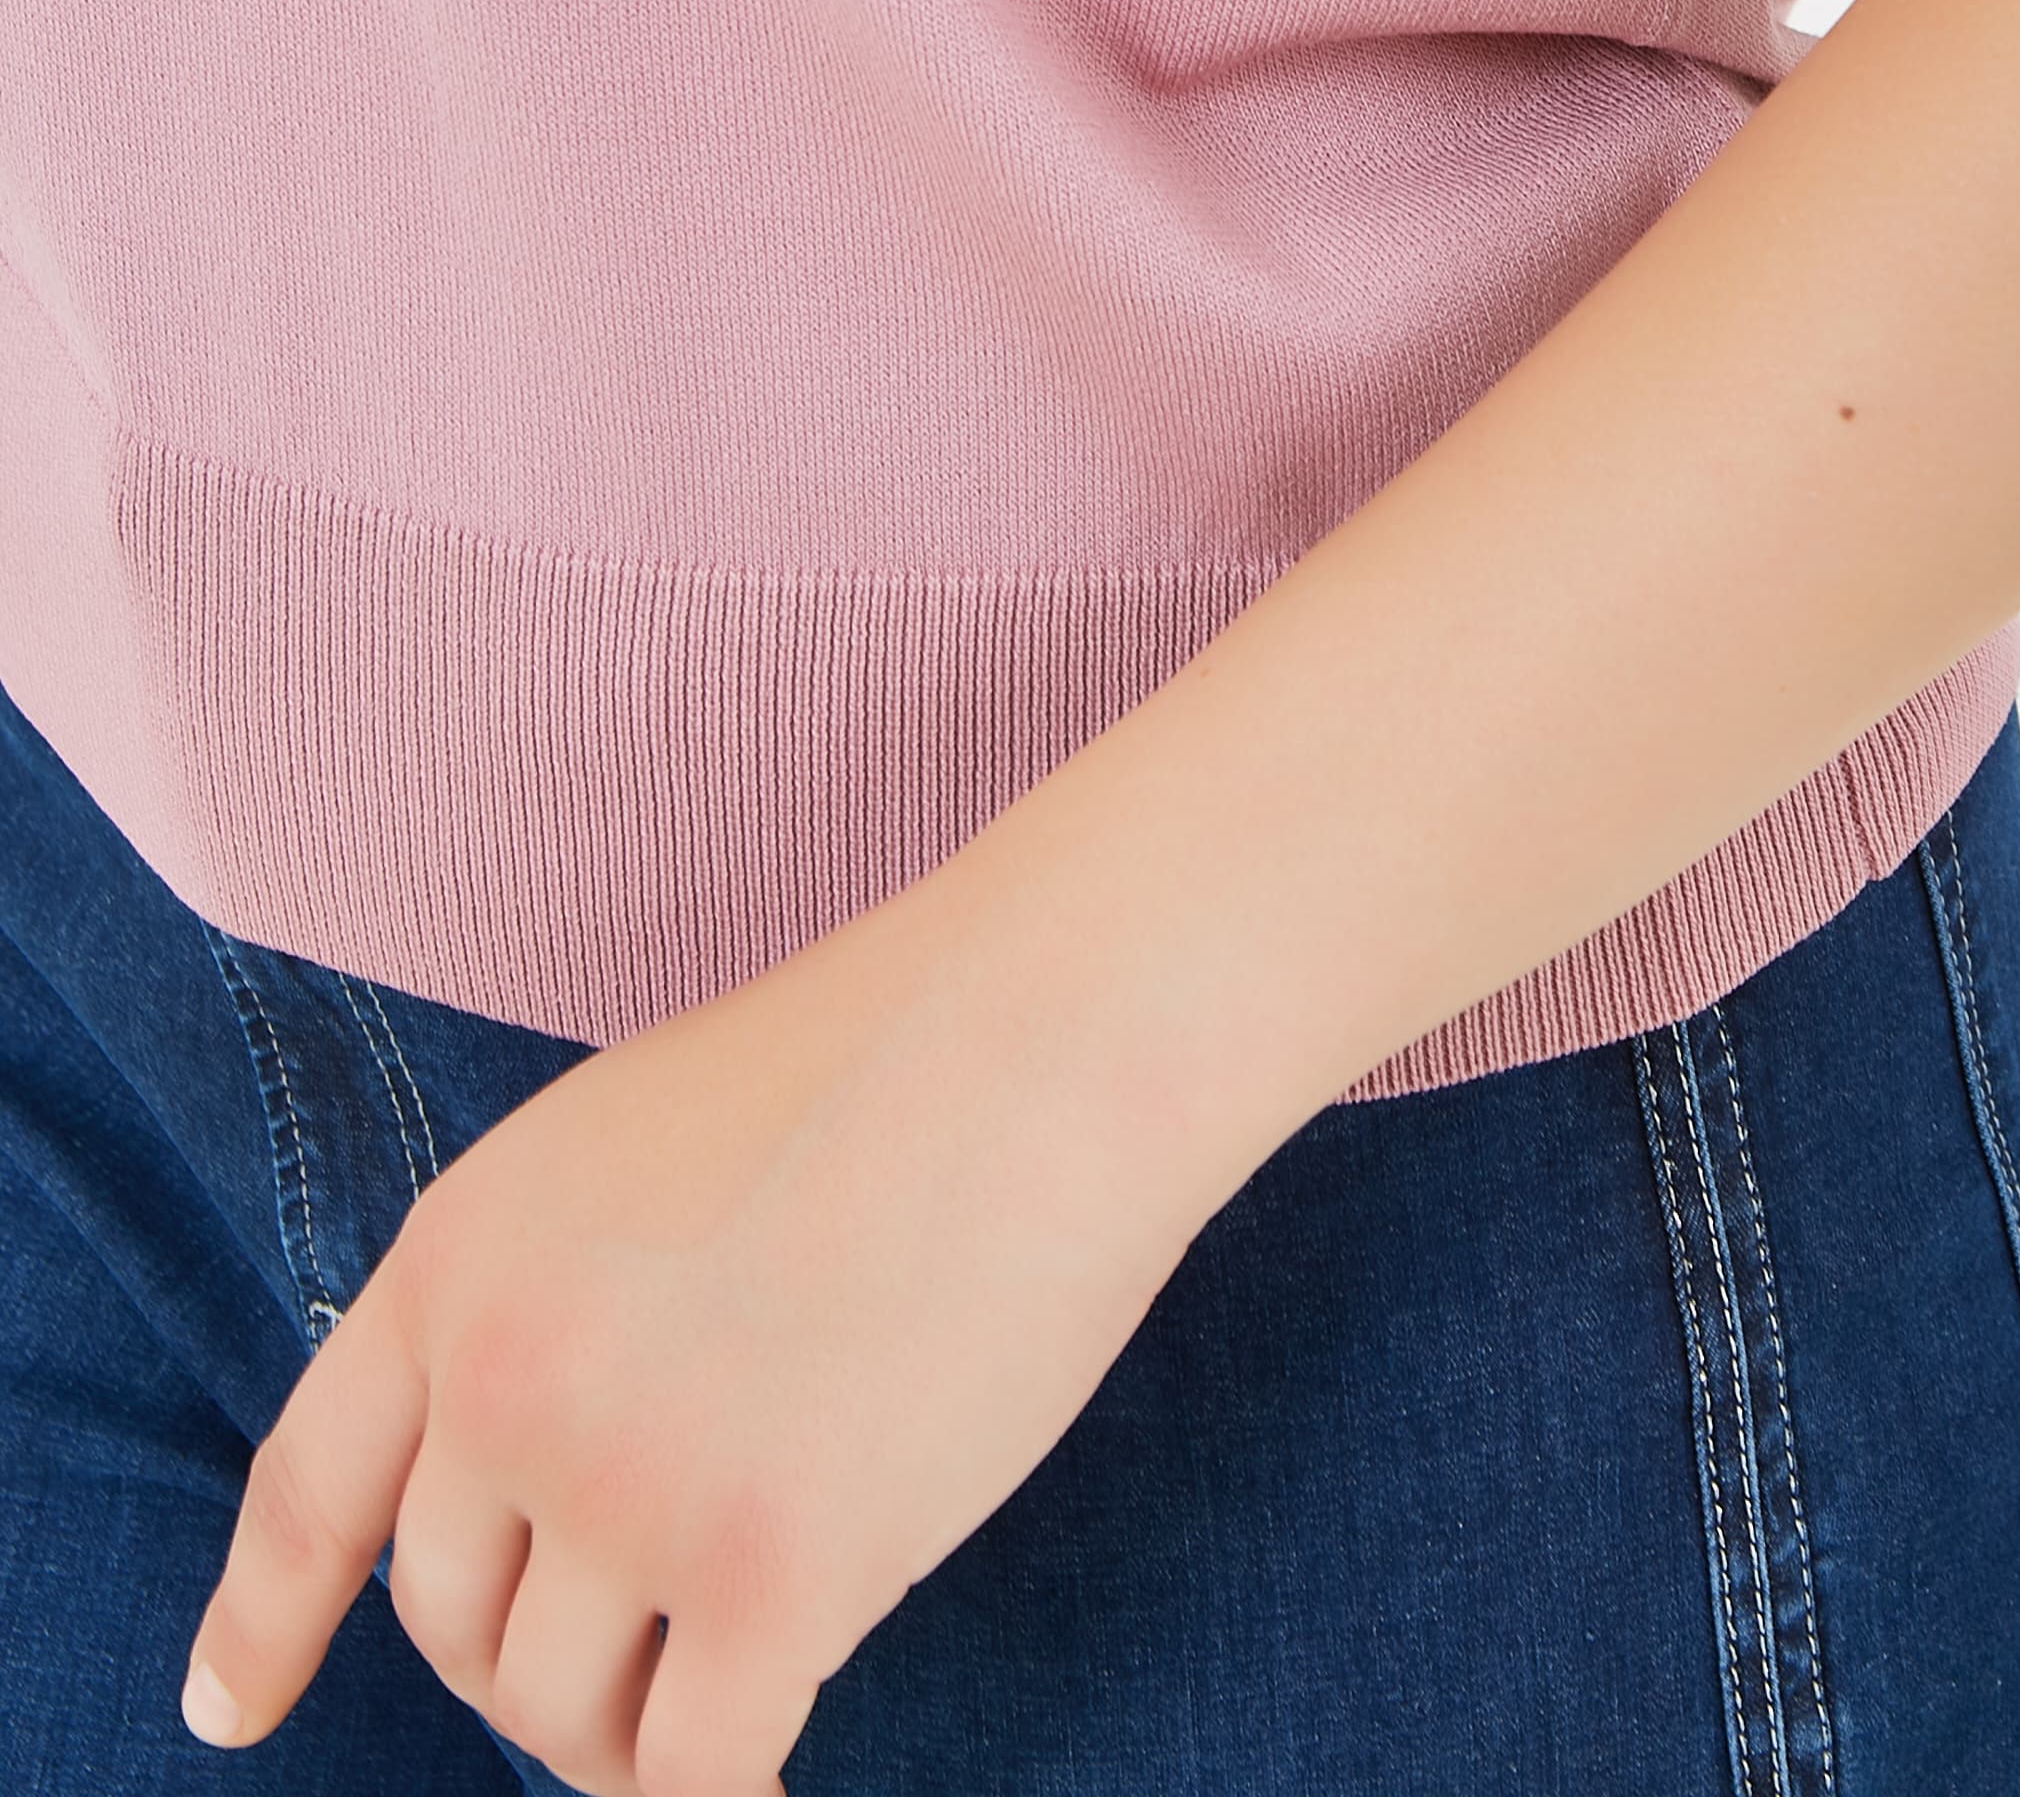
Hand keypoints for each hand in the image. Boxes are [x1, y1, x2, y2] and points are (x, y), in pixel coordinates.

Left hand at [179, 864, 1217, 1794]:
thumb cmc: (893, 1067)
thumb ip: (554, 1302)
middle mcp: (507, 1379)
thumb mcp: (634, 1145)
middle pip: (459, 1625)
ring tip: (742, 1669)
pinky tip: (775, 1764)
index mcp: (462, 1257)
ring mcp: (630, 1483)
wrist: (1047, 1041)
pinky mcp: (767, 1574)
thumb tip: (546, 1514)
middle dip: (541, 1658)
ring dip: (637, 1722)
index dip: (262, 1622)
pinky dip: (725, 1788)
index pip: (317, 1490)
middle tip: (652, 1644)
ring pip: (567, 1715)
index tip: (229, 1712)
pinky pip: (693, 1771)